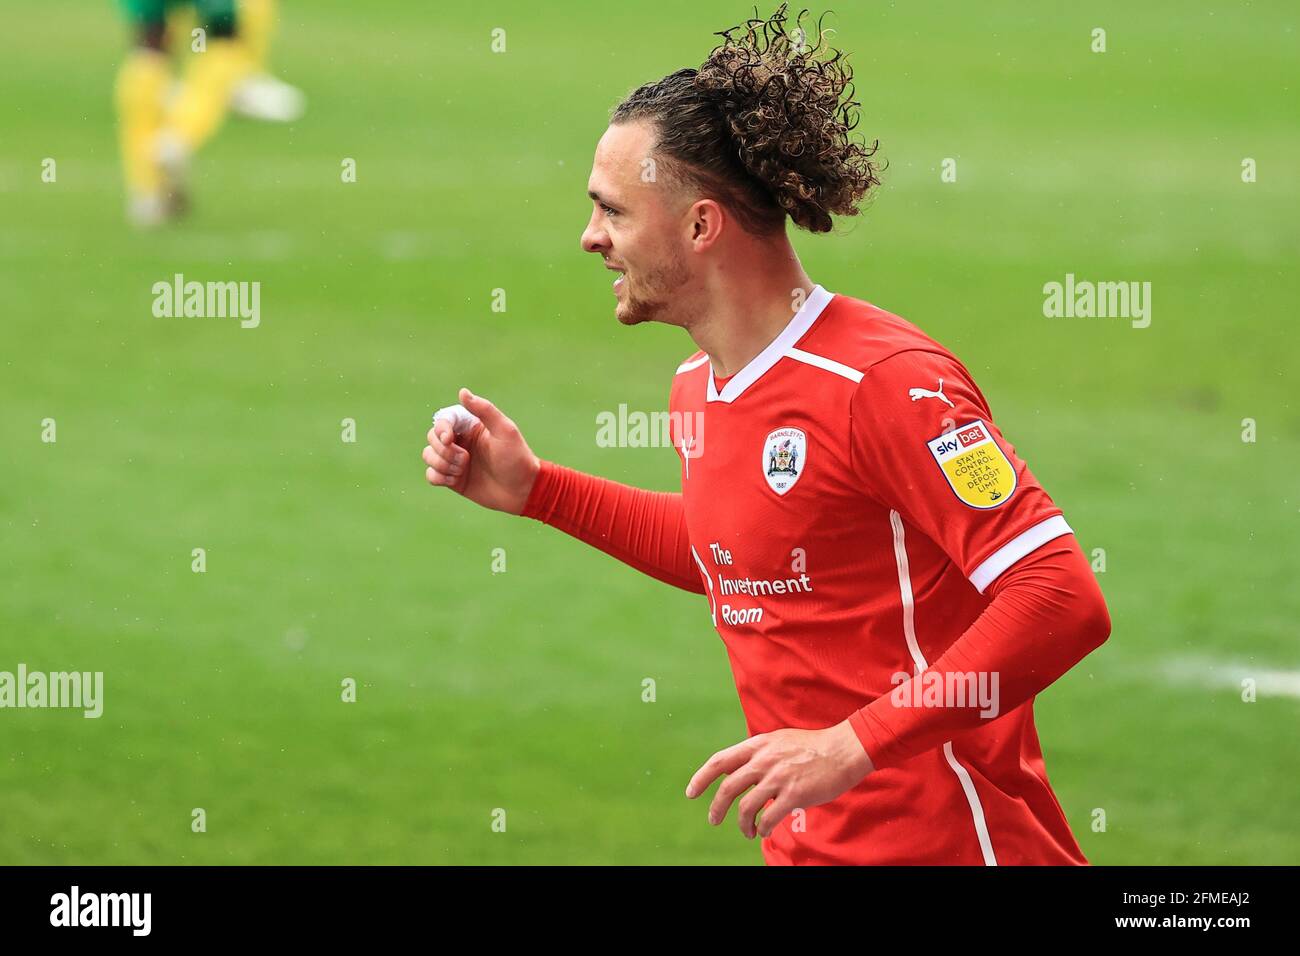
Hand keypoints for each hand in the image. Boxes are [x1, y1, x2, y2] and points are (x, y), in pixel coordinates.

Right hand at [424, 387, 540, 514]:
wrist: (522, 491)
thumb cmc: (517, 458)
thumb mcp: (505, 430)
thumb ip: (485, 410)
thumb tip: (462, 391)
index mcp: (471, 426)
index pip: (444, 420)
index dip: (441, 429)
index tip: (449, 440)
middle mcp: (460, 441)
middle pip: (432, 437)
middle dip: (444, 450)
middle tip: (466, 459)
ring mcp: (455, 460)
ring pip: (429, 455)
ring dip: (442, 464)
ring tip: (462, 471)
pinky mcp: (452, 479)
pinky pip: (431, 475)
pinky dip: (439, 477)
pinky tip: (456, 480)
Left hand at [684, 720, 874, 839]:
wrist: (843, 749)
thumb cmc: (812, 746)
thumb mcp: (778, 740)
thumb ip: (757, 753)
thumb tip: (736, 769)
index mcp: (758, 745)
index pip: (720, 761)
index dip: (702, 778)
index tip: (691, 792)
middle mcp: (764, 760)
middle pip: (728, 787)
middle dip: (716, 807)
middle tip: (713, 820)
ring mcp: (779, 777)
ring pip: (746, 806)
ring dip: (742, 824)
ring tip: (747, 831)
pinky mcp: (794, 794)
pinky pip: (769, 817)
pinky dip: (762, 828)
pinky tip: (764, 831)